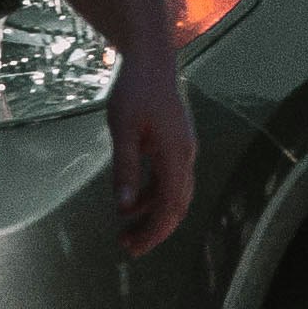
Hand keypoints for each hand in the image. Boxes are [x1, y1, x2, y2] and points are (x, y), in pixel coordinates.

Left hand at [105, 55, 198, 257]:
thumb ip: (125, 168)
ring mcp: (182, 151)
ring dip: (152, 215)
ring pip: (174, 195)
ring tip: (125, 230)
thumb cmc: (135, 91)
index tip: (133, 247)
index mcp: (175, 155)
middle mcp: (185, 156)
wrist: (151, 61)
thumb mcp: (123, 129)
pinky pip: (167, 180)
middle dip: (154, 230)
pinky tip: (131, 203)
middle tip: (128, 247)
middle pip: (176, 206)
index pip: (170, 206)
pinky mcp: (175, 145)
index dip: (153, 231)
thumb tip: (123, 207)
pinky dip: (152, 197)